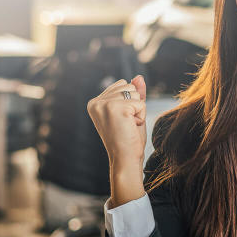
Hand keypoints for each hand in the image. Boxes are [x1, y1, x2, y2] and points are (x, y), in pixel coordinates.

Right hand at [87, 75, 148, 206]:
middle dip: (134, 105)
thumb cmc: (128, 139)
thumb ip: (134, 94)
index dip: (129, 103)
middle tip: (126, 124)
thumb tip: (138, 76)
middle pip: (129, 86)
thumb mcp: (131, 112)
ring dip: (138, 111)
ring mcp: (105, 104)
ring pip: (135, 93)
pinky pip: (141, 103)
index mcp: (95, 102)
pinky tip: (131, 127)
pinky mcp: (116, 108)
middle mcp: (96, 101)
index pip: (122, 85)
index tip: (121, 120)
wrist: (125, 160)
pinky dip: (141, 116)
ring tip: (128, 126)